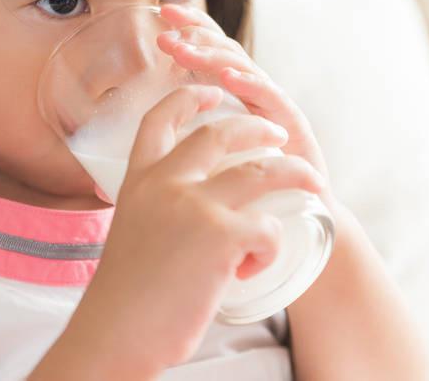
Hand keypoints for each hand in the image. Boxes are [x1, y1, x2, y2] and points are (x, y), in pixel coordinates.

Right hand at [66, 84, 325, 375]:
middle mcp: (164, 183)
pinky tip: (250, 268)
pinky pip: (267, 227)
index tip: (215, 92)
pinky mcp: (221, 236)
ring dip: (294, 173)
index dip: (190, 98)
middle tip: (279, 135)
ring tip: (313, 182)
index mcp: (138, 180)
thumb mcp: (133, 231)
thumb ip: (161, 208)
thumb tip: (202, 205)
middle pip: (221, 133)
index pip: (161, 119)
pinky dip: (268, 247)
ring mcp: (194, 206)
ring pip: (262, 171)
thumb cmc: (125, 297)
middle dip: (258, 128)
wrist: (116, 335)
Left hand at [156, 4, 338, 212]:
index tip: (162, 12)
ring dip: (213, 57)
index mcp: (236, 94)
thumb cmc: (249, 192)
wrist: (296, 223)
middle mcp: (257, 94)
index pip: (214, 49)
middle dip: (196, 35)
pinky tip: (229, 78)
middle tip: (166, 30)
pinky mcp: (294, 127)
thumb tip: (121, 142)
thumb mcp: (209, 157)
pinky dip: (250, 85)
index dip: (192, 27)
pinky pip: (271, 100)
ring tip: (185, 51)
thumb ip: (183, 138)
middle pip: (228, 52)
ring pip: (245, 70)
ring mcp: (276, 108)